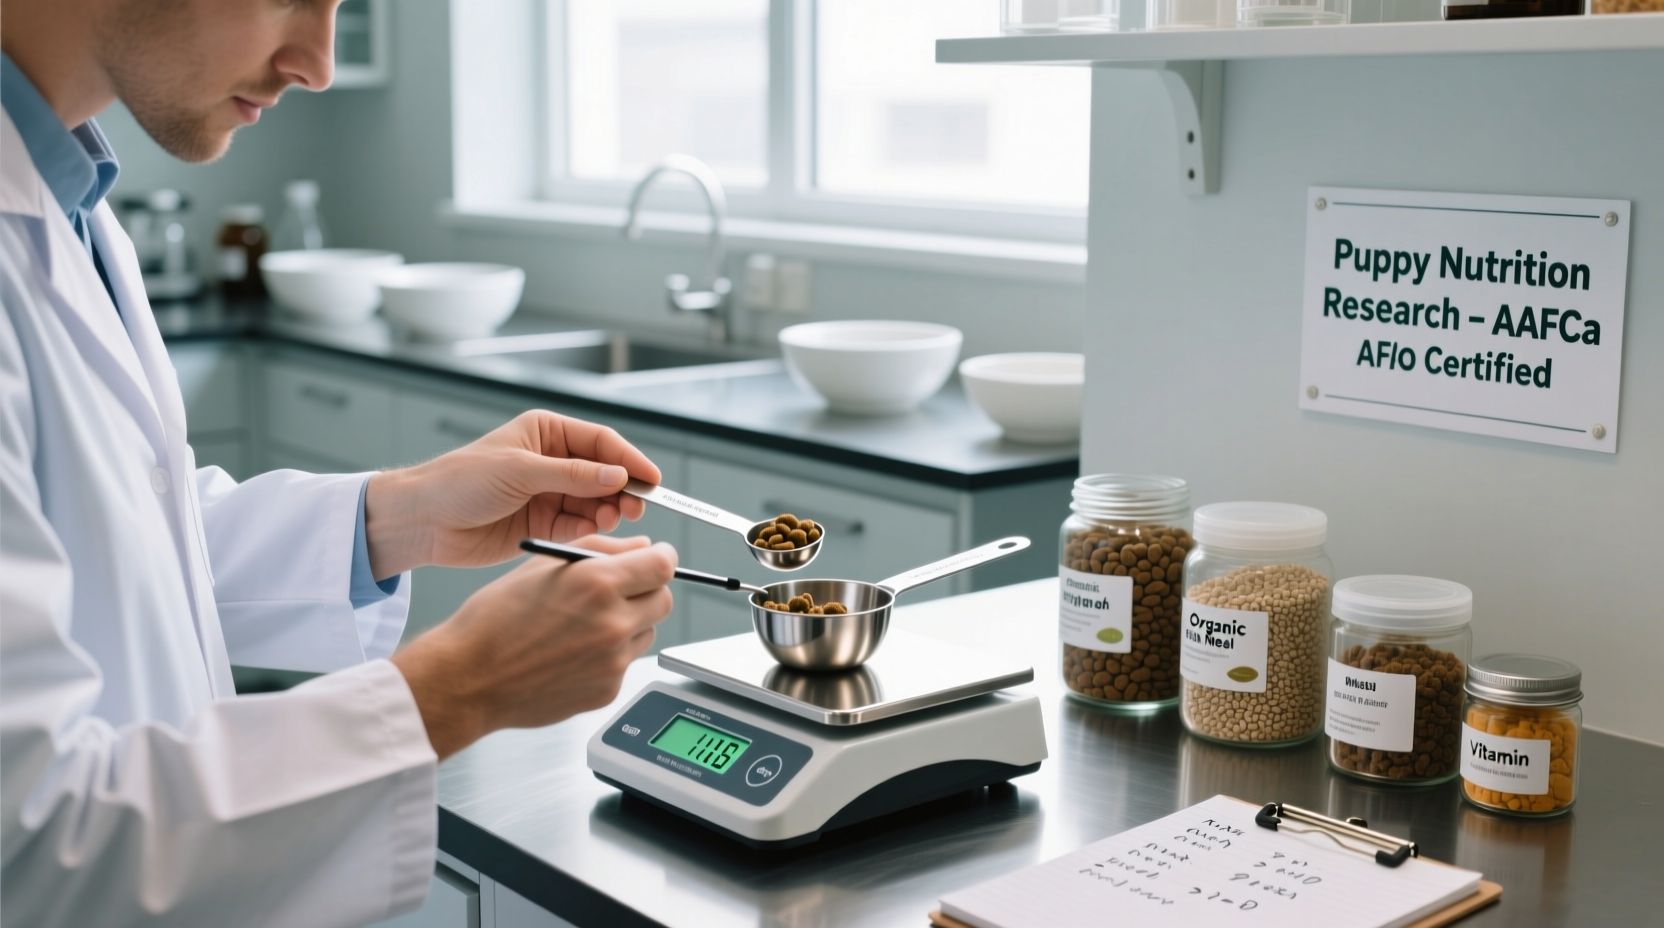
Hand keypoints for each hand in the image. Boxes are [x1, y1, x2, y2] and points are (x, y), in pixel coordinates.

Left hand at [364, 410, 660, 578]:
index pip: (600, 442)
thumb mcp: (520, 471)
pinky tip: (597, 529)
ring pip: (596, 499)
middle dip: (623, 487)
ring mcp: (548, 492)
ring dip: (609, 509)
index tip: (651, 479)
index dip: (629, 459)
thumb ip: (573, 475)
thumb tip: (618, 475)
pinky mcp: (543, 521)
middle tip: (636, 505)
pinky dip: (592, 526)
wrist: (424, 521)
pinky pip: (579, 523)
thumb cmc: (459, 481)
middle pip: (604, 472)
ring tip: (612, 518)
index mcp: (546, 432)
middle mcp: (551, 460)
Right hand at [390, 534, 675, 759]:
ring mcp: (613, 662)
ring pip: (646, 633)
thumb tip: (642, 547)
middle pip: (663, 600)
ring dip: (630, 624)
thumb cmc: (494, 620)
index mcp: (598, 584)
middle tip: (622, 590)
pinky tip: (573, 653)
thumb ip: (599, 550)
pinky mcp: (607, 690)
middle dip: (647, 590)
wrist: (468, 678)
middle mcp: (613, 623)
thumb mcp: (541, 565)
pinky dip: (610, 655)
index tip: (655, 559)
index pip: (664, 565)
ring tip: (585, 625)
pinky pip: (625, 663)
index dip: (661, 558)